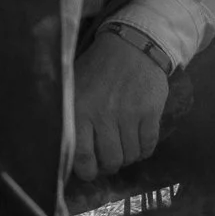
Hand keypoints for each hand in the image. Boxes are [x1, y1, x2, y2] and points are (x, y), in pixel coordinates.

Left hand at [70, 28, 168, 186]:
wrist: (132, 44)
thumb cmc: (97, 70)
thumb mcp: (73, 89)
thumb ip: (68, 118)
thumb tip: (63, 154)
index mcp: (79, 111)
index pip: (82, 159)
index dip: (88, 171)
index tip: (90, 170)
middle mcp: (103, 115)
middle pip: (110, 161)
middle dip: (109, 165)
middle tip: (109, 158)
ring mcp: (129, 114)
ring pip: (130, 156)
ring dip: (127, 157)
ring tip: (124, 148)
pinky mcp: (151, 111)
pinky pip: (148, 145)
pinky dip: (144, 150)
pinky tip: (139, 143)